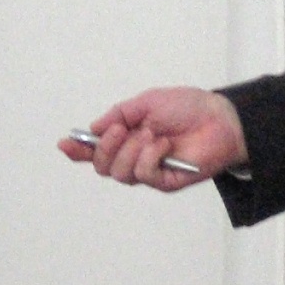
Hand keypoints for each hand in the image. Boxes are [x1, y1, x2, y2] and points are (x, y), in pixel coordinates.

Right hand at [58, 87, 247, 191]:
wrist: (220, 118)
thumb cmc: (188, 108)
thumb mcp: (148, 102)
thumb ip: (120, 114)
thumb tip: (94, 128)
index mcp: (128, 138)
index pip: (96, 150)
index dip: (78, 150)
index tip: (64, 144)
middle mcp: (135, 157)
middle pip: (103, 167)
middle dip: (105, 148)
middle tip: (120, 130)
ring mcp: (150, 171)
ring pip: (120, 173)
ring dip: (131, 151)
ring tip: (151, 135)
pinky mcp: (166, 181)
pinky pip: (144, 175)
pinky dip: (150, 157)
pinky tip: (164, 145)